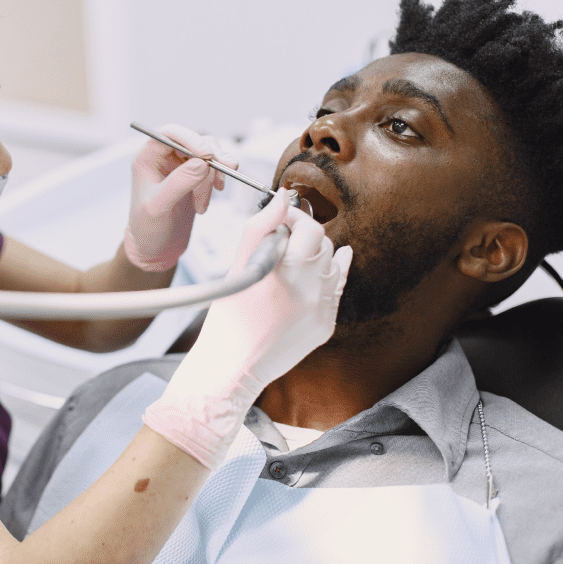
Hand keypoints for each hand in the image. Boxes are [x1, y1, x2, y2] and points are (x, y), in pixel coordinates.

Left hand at [123, 124, 237, 271]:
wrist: (156, 249)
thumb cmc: (147, 229)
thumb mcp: (158, 207)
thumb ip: (178, 183)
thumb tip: (202, 163)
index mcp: (147, 157)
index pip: (171, 133)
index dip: (191, 139)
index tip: (207, 155)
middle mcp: (164, 157)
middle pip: (195, 141)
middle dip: (211, 157)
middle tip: (224, 172)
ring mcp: (181, 166)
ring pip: (208, 154)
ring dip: (214, 175)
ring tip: (203, 203)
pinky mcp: (195, 177)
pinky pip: (214, 167)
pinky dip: (218, 180)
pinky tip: (210, 199)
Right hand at [143, 190, 351, 468]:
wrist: (232, 366)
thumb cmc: (227, 315)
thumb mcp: (238, 266)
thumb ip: (261, 227)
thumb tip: (283, 197)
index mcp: (283, 274)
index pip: (310, 229)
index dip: (297, 219)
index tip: (283, 222)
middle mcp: (307, 292)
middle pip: (324, 246)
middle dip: (306, 237)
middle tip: (284, 240)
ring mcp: (320, 311)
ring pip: (334, 266)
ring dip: (317, 256)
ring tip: (294, 260)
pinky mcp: (325, 326)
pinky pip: (335, 291)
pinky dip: (327, 279)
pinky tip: (319, 272)